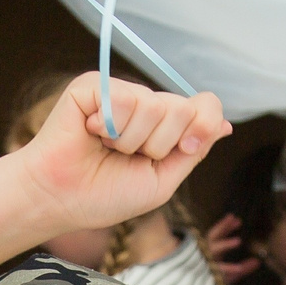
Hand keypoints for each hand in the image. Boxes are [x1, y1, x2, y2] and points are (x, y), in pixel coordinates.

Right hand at [15, 72, 231, 239]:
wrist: (60, 198)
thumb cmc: (103, 195)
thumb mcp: (162, 181)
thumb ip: (194, 151)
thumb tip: (225, 125)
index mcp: (165, 128)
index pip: (205, 106)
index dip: (203, 125)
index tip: (186, 149)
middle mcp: (146, 106)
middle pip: (183, 108)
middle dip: (159, 144)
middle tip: (127, 156)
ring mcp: (121, 93)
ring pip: (156, 105)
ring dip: (131, 141)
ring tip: (106, 148)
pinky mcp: (96, 86)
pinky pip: (126, 97)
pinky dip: (111, 126)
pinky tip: (92, 133)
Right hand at [204, 212, 258, 284]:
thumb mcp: (232, 275)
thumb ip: (245, 268)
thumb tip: (258, 261)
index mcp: (211, 254)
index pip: (217, 235)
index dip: (225, 226)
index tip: (236, 219)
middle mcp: (205, 256)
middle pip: (213, 237)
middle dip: (222, 227)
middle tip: (233, 218)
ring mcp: (204, 265)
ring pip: (212, 251)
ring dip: (224, 245)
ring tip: (238, 241)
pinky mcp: (205, 276)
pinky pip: (216, 270)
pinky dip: (228, 269)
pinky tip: (239, 268)